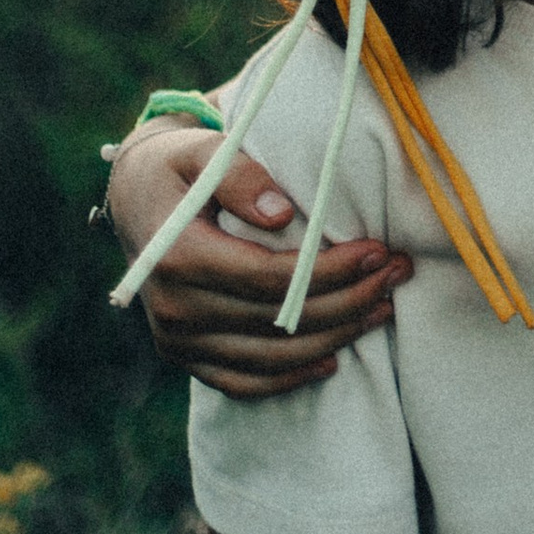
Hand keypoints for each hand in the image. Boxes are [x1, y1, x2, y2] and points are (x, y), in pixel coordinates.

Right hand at [104, 122, 411, 400]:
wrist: (135, 199)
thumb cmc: (180, 167)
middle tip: (398, 274)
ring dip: (336, 337)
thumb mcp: (203, 150)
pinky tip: (333, 358)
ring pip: (271, 358)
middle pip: (279, 322)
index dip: (331, 271)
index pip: (271, 278)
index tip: (378, 251)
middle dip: (349, 301)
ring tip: (383, 308)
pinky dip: (290, 376)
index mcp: (179, 258)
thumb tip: (283, 214)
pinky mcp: (183, 357)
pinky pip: (242, 383)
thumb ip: (241, 175)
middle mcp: (175, 309)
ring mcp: (177, 341)